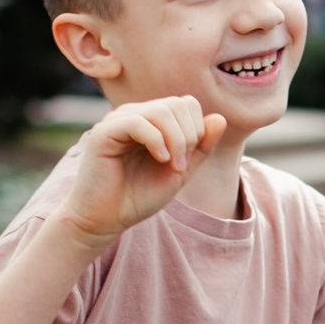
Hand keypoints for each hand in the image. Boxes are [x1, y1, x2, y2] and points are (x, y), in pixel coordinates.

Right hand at [57, 97, 225, 246]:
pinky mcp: (104, 132)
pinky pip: (138, 121)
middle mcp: (135, 114)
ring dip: (176, 140)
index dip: (197, 129)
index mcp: (152, 121)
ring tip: (171, 165)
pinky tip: (159, 159)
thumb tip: (221, 118)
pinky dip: (156, 140)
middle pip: (177, 104)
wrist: (105, 219)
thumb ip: (201, 147)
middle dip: (189, 136)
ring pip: (161, 110)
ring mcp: (118, 120)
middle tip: (181, 166)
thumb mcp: (181, 171)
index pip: (187, 104)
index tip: (188, 161)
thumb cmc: (139, 196)